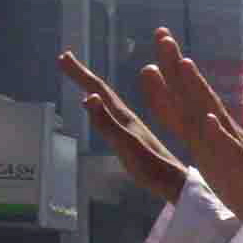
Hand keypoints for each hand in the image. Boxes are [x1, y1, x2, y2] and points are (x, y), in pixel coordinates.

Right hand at [58, 49, 189, 204]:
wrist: (179, 185)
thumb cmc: (153, 169)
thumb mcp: (126, 146)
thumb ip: (107, 124)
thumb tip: (88, 96)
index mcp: (125, 117)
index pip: (99, 89)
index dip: (80, 74)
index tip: (63, 56)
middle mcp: (129, 119)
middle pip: (103, 91)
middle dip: (83, 75)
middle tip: (65, 59)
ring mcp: (134, 130)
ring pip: (111, 103)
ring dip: (94, 90)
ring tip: (82, 85)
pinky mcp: (137, 142)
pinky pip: (115, 118)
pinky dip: (104, 109)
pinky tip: (105, 113)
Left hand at [149, 31, 242, 242]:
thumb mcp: (207, 151)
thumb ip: (187, 125)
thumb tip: (177, 104)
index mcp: (211, 133)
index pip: (186, 97)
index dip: (169, 70)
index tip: (159, 35)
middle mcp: (224, 135)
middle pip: (197, 96)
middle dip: (177, 67)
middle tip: (162, 35)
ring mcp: (237, 151)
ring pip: (214, 117)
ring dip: (198, 91)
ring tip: (183, 65)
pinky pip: (234, 155)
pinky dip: (221, 138)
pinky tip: (210, 122)